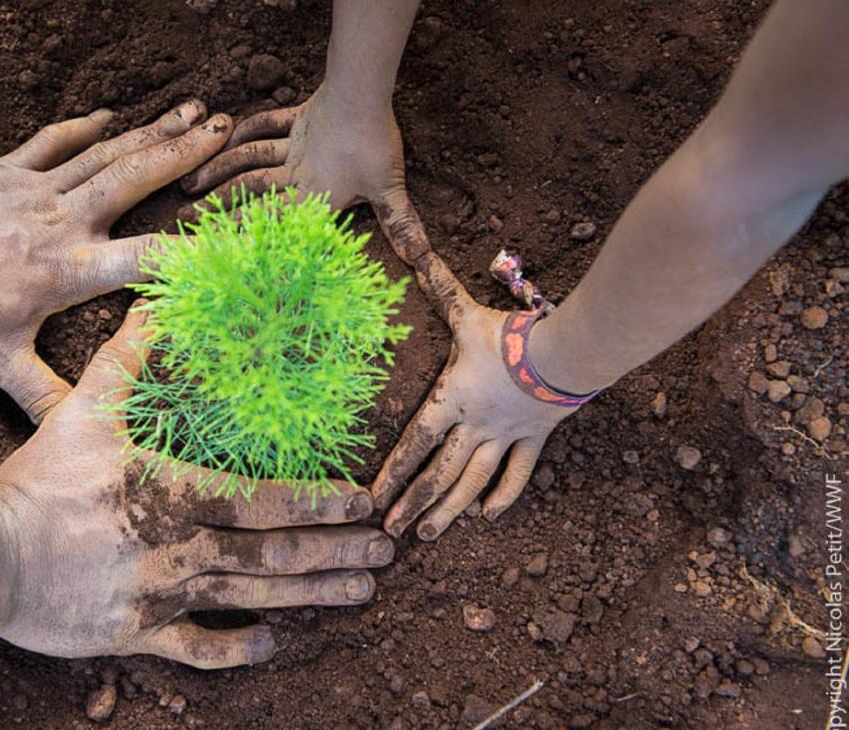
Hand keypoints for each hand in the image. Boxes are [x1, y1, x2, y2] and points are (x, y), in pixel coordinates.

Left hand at [0, 101, 230, 421]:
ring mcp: (38, 188)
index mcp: (70, 269)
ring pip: (107, 154)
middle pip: (137, 180)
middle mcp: (65, 221)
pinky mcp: (8, 168)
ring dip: (152, 131)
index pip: (150, 258)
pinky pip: (55, 141)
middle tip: (224, 132)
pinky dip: (83, 127)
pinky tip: (109, 116)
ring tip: (192, 111)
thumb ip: (37, 393)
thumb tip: (70, 435)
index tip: (236, 238)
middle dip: (185, 155)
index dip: (197, 248)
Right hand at [0, 306, 393, 668]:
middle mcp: (181, 549)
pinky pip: (198, 649)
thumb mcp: (86, 408)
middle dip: (337, 552)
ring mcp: (164, 596)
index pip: (264, 500)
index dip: (320, 501)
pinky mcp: (139, 633)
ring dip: (314, 596)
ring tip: (362, 592)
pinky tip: (272, 643)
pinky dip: (237, 649)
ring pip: (253, 599)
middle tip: (386, 550)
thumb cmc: (40, 482)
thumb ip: (132, 357)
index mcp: (175, 493)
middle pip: (275, 555)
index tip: (363, 500)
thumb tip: (159, 299)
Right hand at [178, 87, 431, 265]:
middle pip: (247, 193)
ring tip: (189, 183)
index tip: (212, 247)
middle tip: (182, 217)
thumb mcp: (390, 192)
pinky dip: (245, 129)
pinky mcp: (298, 119)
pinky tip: (227, 136)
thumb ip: (402, 227)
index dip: (240, 235)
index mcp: (311, 198)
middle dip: (214, 207)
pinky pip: (265, 124)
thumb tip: (422, 262)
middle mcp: (295, 175)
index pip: (268, 222)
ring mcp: (293, 145)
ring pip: (247, 161)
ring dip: (218, 170)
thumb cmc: (375, 145)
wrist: (363, 94)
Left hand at [371, 253, 578, 539]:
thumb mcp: (465, 311)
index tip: (373, 499)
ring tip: (427, 536)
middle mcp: (475, 425)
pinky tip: (486, 515)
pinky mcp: (534, 438)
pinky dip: (503, 496)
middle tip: (391, 533)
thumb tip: (408, 245)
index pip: (414, 443)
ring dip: (449, 511)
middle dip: (413, 503)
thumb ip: (436, 285)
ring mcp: (506, 436)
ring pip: (473, 482)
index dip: (392, 472)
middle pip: (439, 472)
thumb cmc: (510, 331)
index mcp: (451, 399)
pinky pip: (518, 474)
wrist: (566, 352)